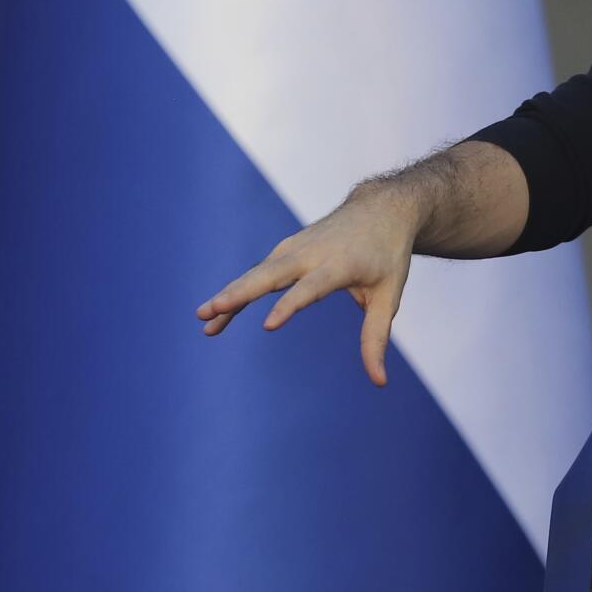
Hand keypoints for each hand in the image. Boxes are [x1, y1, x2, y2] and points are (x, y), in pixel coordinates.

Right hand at [196, 188, 420, 386]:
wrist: (381, 209)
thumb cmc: (387, 256)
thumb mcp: (388, 296)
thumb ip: (376, 338)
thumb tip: (379, 382)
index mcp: (339, 264)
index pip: (311, 288)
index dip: (290, 305)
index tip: (267, 326)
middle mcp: (312, 253)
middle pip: (270, 274)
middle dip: (239, 293)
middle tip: (210, 311)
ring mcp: (294, 248)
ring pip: (256, 274)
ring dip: (229, 295)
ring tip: (203, 319)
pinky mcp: (285, 249)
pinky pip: (258, 273)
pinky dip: (237, 290)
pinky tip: (218, 312)